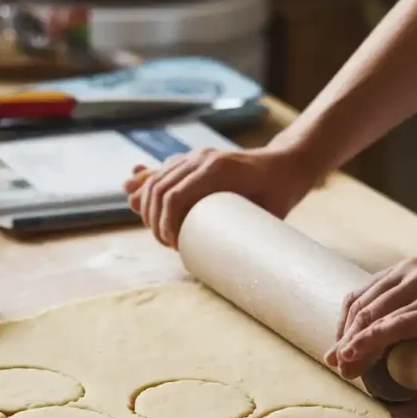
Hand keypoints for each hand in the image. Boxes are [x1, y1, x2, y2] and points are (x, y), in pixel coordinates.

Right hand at [123, 145, 319, 247]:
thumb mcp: (266, 212)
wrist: (285, 165)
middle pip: (160, 189)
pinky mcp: (193, 160)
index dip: (167, 224)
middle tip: (166, 244)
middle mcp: (202, 158)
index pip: (175, 196)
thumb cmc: (279, 194)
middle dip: (154, 219)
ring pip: (157, 179)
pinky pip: (163, 170)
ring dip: (147, 205)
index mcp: (218, 169)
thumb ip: (246, 230)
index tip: (174, 246)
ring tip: (156, 230)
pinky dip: (145, 181)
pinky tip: (131, 188)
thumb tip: (222, 261)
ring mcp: (196, 156)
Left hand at [327, 258, 416, 378]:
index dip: (344, 327)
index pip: (361, 297)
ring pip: (371, 316)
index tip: (340, 352)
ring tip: (346, 369)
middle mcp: (411, 272)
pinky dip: (368, 343)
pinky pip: (392, 326)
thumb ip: (411, 313)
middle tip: (338, 366)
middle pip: (360, 307)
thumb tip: (384, 341)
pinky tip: (356, 357)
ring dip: (352, 346)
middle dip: (344, 339)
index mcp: (408, 270)